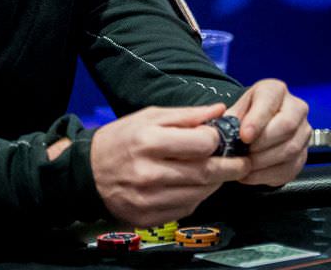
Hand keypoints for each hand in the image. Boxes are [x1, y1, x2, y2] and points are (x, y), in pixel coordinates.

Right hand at [90, 104, 249, 225]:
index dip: (216, 140)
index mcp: (149, 142)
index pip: (202, 144)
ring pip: (200, 194)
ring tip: (216, 172)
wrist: (88, 173)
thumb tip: (220, 111)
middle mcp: (149, 173)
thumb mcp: (148, 117)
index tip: (219, 139)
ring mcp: (149, 199)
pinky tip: (192, 186)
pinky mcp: (149, 218)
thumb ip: (186, 116)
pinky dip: (196, 197)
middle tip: (242, 163)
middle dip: (231, 168)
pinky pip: (186, 209)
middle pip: (206, 173)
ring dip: (215, 183)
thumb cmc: (121, 140)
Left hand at [226, 79, 309, 186]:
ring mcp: (303, 132)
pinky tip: (250, 174)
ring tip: (244, 164)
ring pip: (290, 149)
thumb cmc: (246, 115)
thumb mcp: (236, 109)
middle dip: (262, 143)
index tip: (244, 136)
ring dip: (264, 161)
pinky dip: (267, 175)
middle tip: (244, 152)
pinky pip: (290, 168)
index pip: (270, 102)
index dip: (257, 121)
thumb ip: (230, 118)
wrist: (258, 126)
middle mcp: (296, 108)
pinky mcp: (303, 154)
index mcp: (276, 90)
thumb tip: (224, 131)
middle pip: (286, 126)